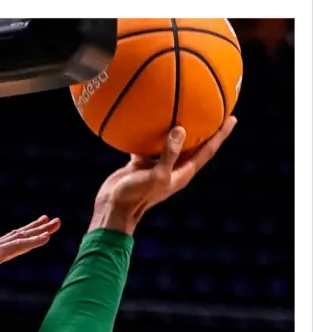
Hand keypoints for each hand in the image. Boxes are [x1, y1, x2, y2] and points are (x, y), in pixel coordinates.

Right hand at [0, 216, 60, 307]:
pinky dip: (32, 241)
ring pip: (20, 239)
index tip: (35, 232)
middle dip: (35, 229)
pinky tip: (46, 237)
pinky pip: (17, 247)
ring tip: (55, 223)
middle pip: (16, 237)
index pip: (7, 245)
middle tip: (50, 221)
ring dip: (39, 231)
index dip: (22, 238)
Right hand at [90, 116, 237, 235]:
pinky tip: (145, 120)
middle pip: (193, 145)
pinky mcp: (140, 164)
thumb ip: (169, 153)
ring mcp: (156, 166)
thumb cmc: (137, 196)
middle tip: (213, 109)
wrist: (113, 208)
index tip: (232, 118)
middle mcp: (172, 169)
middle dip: (204, 129)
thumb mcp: (157, 175)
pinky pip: (147, 145)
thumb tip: (180, 129)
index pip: (207, 151)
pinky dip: (147, 134)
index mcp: (182, 173)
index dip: (220, 135)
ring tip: (180, 110)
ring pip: (169, 144)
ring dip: (174, 129)